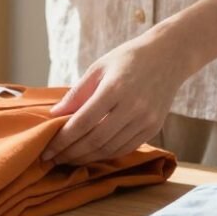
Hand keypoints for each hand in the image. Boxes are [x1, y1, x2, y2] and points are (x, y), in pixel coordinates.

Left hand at [40, 29, 192, 164]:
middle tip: (53, 159)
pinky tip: (90, 155)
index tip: (46, 150)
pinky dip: (105, 155)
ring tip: (68, 159)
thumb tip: (54, 115)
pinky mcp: (153, 128)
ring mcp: (145, 120)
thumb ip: (76, 94)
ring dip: (86, 158)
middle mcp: (132, 107)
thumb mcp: (98, 68)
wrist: (169, 56)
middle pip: (95, 140)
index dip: (62, 140)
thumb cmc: (128, 59)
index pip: (82, 123)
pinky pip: (125, 148)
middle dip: (71, 154)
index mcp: (114, 88)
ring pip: (110, 149)